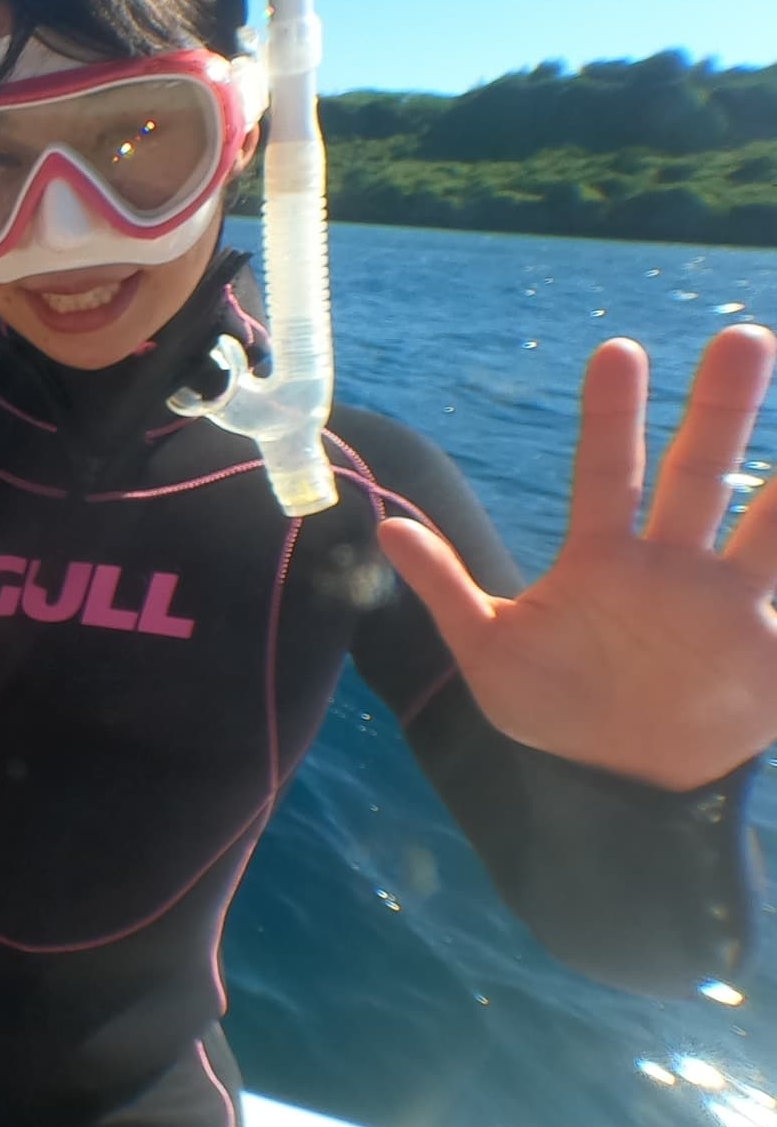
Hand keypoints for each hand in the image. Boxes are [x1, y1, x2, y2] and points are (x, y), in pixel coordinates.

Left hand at [379, 325, 776, 791]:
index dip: (612, 414)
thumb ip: (445, 588)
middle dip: (721, 407)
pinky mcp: (769, 644)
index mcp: (604, 558)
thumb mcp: (488, 654)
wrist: (614, 789)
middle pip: (699, 470)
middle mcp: (670, 563)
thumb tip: (387, 528)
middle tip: (742, 337)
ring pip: (769, 521)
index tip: (618, 351)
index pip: (608, 469)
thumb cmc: (551, 714)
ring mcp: (727, 600)